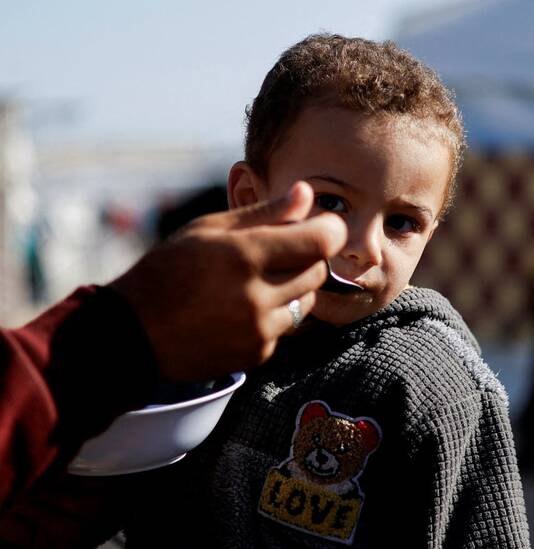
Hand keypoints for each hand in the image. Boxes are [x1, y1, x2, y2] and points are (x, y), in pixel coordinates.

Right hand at [109, 182, 345, 380]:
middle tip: (278, 252)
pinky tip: (241, 310)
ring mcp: (259, 330)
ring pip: (307, 301)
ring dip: (294, 288)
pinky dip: (274, 316)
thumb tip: (306, 193)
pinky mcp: (257, 354)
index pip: (321, 242)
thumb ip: (265, 213)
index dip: (327, 230)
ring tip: (255, 282)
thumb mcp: (209, 229)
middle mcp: (257, 295)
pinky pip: (286, 328)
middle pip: (318, 271)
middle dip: (307, 257)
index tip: (320, 226)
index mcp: (245, 255)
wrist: (132, 333)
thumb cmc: (168, 270)